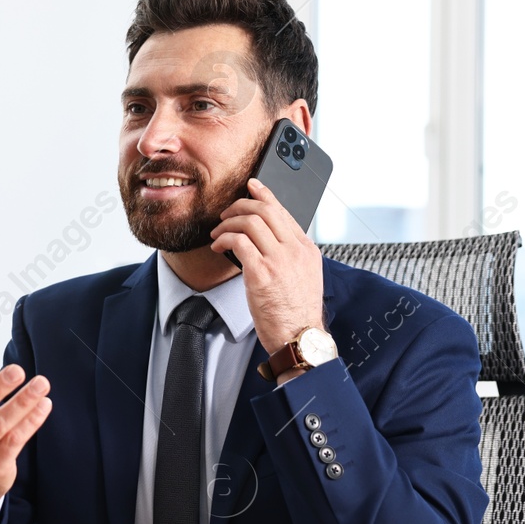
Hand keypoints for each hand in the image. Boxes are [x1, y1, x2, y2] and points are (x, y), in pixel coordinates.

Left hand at [210, 177, 325, 354]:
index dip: (265, 195)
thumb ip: (289, 255)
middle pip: (266, 211)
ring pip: (250, 222)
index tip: (252, 186)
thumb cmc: (297, 313)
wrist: (300, 337)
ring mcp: (280, 261)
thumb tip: (267, 241)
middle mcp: (295, 250)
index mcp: (307, 249)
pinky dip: (224, 239)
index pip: (284, 211)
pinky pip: (238, 242)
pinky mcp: (262, 273)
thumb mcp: (304, 276)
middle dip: (240, 206)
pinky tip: (217, 247)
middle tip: (226, 214)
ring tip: (218, 233)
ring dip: (228, 224)